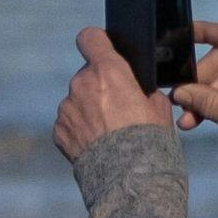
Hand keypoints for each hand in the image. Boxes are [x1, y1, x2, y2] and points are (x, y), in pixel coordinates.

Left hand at [52, 25, 174, 162]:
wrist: (129, 179)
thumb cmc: (150, 141)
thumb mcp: (158, 106)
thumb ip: (140, 87)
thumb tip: (135, 86)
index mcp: (108, 71)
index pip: (90, 38)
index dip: (97, 43)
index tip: (102, 50)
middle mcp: (82, 84)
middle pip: (88, 75)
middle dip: (100, 87)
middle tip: (118, 110)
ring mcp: (67, 108)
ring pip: (78, 100)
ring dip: (89, 110)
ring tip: (109, 134)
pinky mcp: (59, 130)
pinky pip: (70, 122)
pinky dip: (80, 130)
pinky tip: (98, 145)